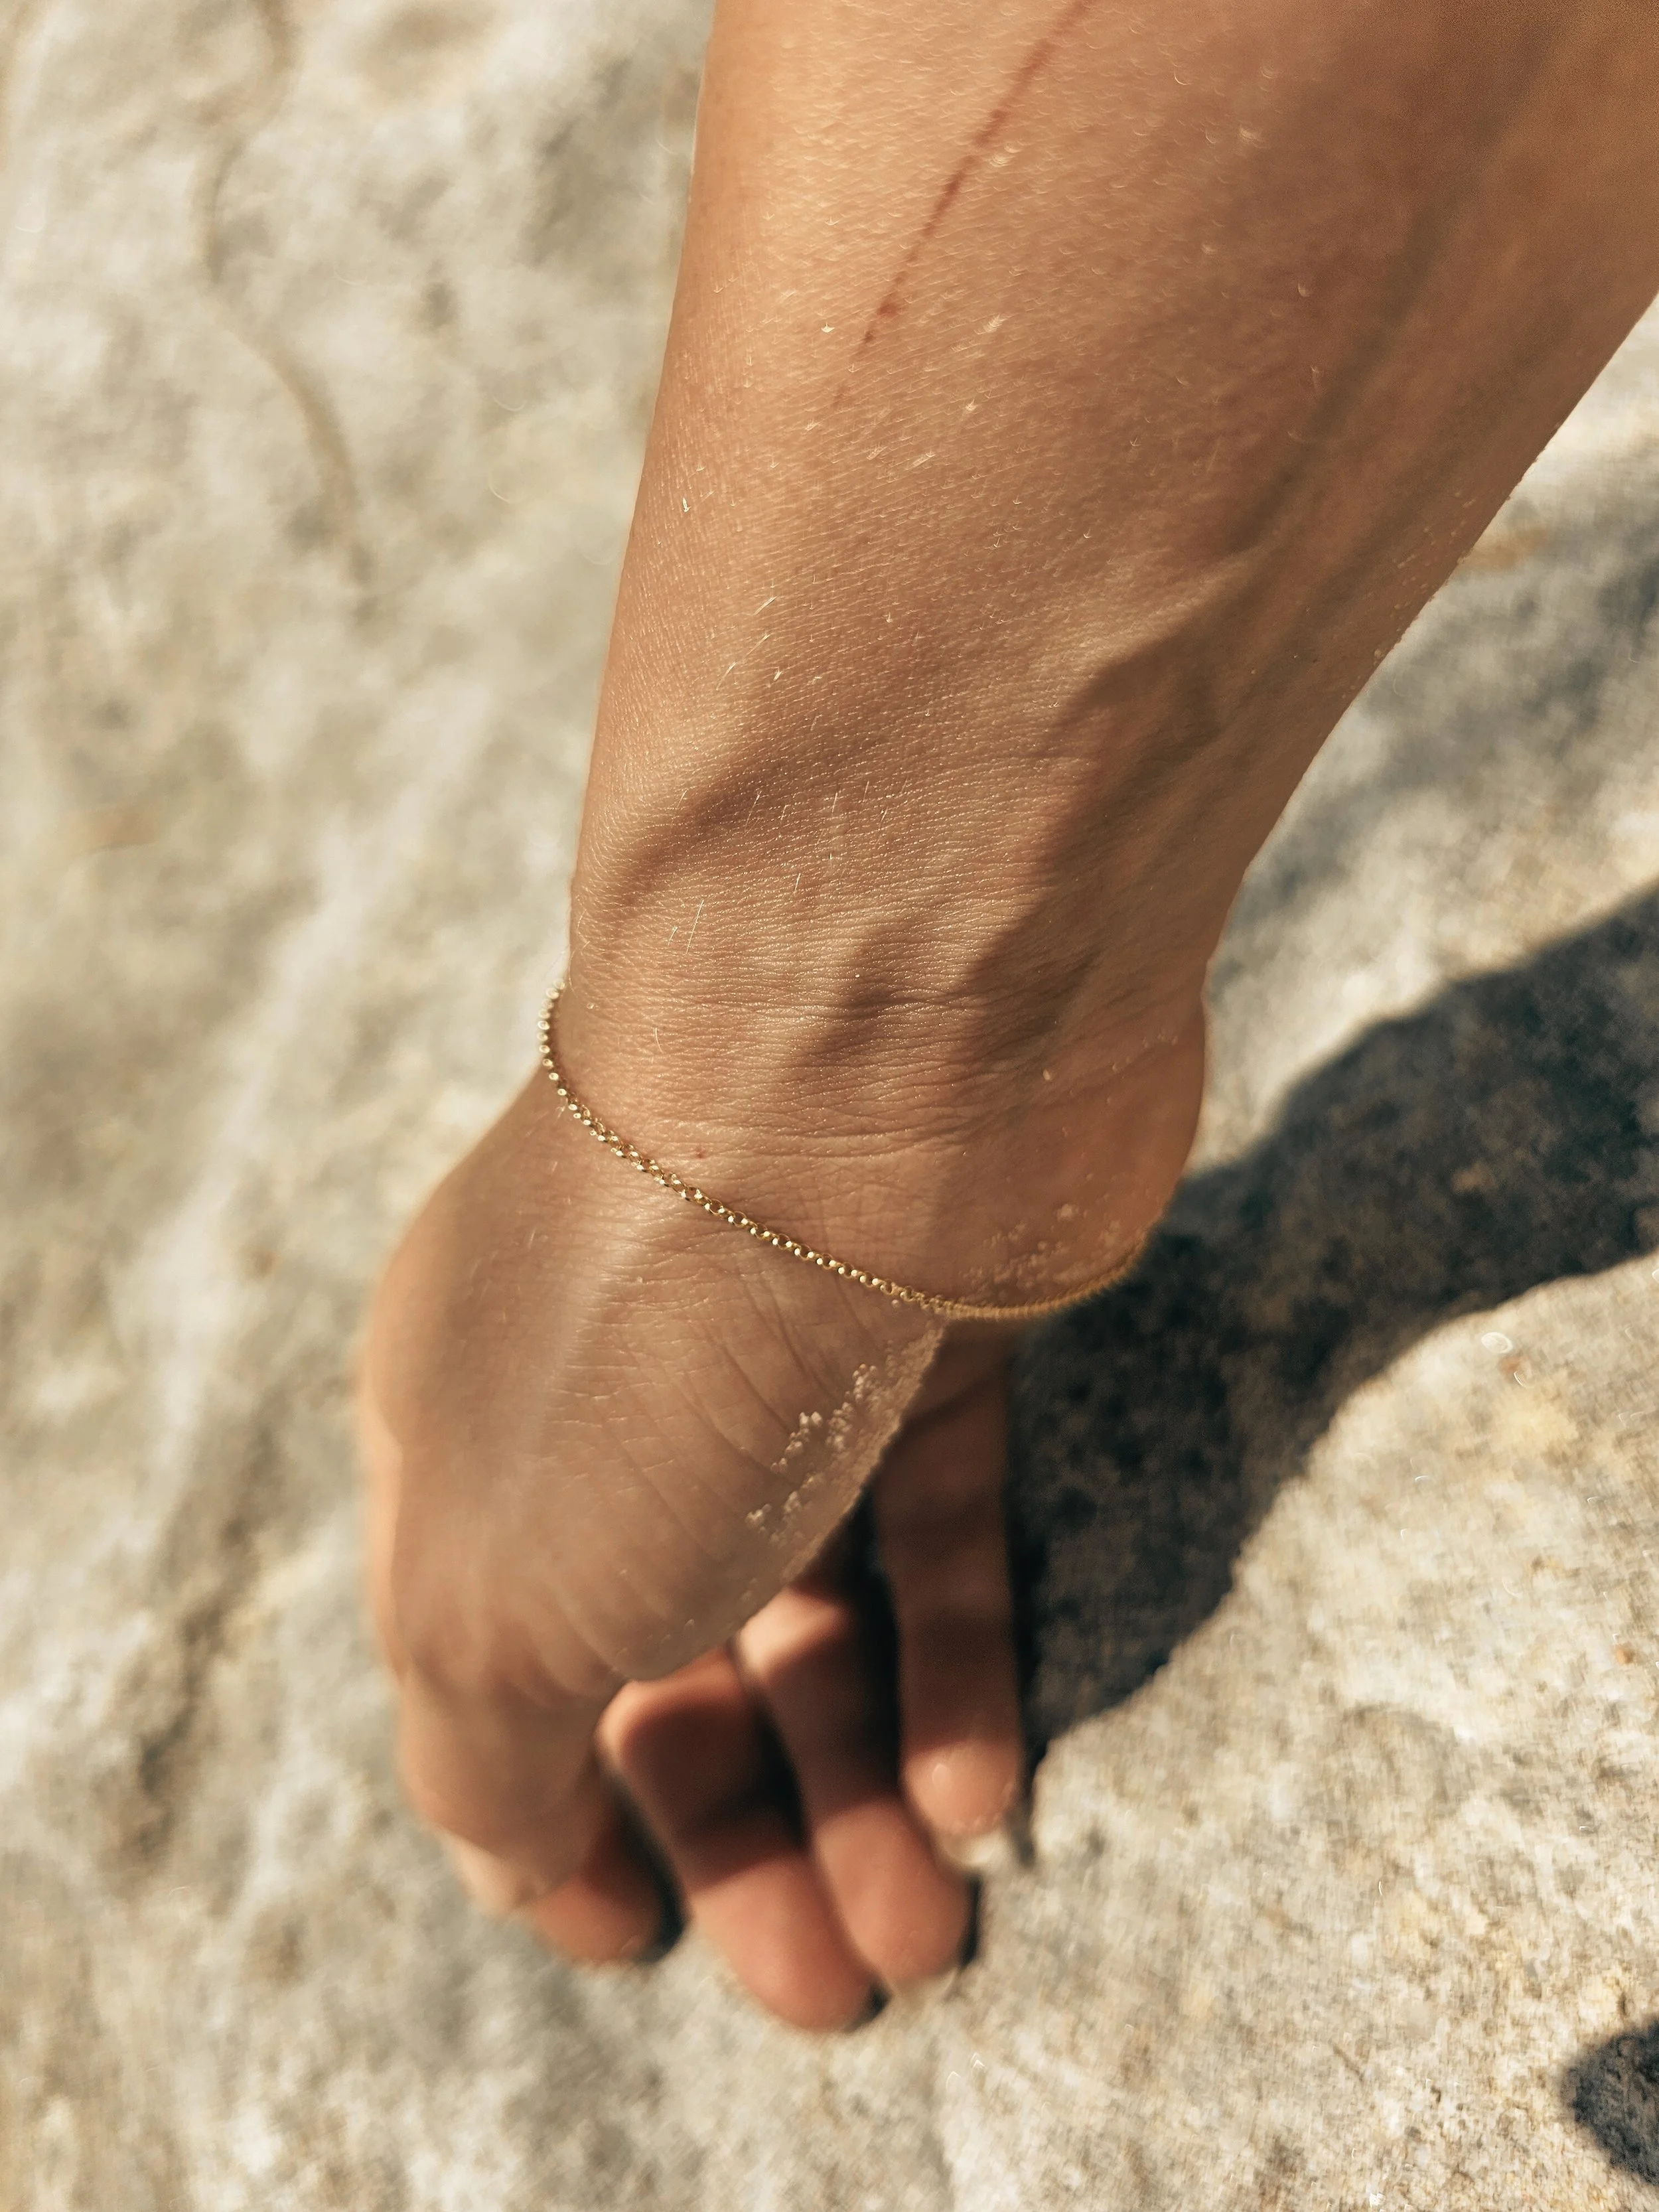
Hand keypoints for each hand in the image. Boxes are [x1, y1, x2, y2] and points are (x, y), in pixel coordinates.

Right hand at [359, 1074, 1037, 2029]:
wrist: (866, 1073)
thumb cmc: (646, 1346)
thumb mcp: (493, 1601)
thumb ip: (485, 1752)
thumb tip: (526, 1857)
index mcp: (459, 1446)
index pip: (493, 1666)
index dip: (562, 1818)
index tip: (644, 1941)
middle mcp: (611, 1396)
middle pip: (670, 1653)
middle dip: (743, 1831)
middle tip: (840, 1991)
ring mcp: (780, 1362)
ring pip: (816, 1607)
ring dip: (863, 1780)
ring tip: (928, 1937)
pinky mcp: (938, 1337)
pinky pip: (937, 1527)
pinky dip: (959, 1661)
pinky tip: (990, 1795)